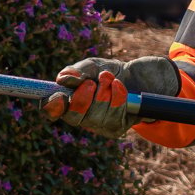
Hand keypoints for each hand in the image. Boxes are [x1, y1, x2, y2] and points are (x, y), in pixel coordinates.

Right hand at [42, 56, 179, 138]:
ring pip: (95, 117)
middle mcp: (82, 117)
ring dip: (104, 93)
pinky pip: (113, 118)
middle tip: (91, 83)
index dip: (52, 107)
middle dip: (82, 99)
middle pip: (74, 118)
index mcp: (70, 101)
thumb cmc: (113, 72)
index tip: (59, 96)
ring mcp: (99, 125)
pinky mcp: (117, 129)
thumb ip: (78, 71)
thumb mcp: (94, 66)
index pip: (53, 110)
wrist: (143, 77)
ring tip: (110, 79)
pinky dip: (117, 97)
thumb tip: (62, 79)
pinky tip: (120, 87)